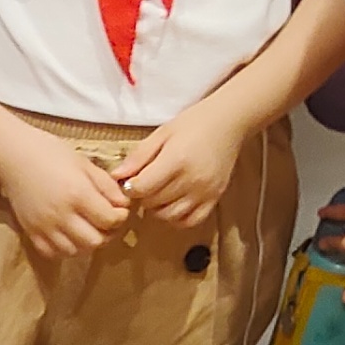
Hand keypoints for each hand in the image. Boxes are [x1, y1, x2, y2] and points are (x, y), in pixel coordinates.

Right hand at [0, 123, 128, 259]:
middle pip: (95, 241)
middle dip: (107, 234)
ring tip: (89, 229)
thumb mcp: (85, 164)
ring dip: (87, 243)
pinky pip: (54, 253)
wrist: (14, 157)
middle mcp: (62, 215)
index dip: (121, 217)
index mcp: (78, 194)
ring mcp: (45, 227)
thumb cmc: (52, 154)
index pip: (110, 219)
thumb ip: (106, 186)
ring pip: (76, 251)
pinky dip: (66, 249)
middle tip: (107, 222)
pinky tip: (70, 236)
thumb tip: (124, 204)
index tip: (120, 210)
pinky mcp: (32, 233)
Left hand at [116, 92, 247, 230]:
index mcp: (176, 160)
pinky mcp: (214, 200)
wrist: (229, 122)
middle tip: (145, 184)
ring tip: (159, 192)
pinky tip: (173, 204)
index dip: (130, 188)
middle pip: (153, 203)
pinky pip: (189, 222)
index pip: (142, 188)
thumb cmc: (192, 124)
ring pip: (169, 216)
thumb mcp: (161, 134)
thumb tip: (115, 176)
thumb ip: (138, 157)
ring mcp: (204, 193)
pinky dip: (176, 218)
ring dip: (157, 209)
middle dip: (143, 196)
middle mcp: (191, 180)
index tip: (131, 180)